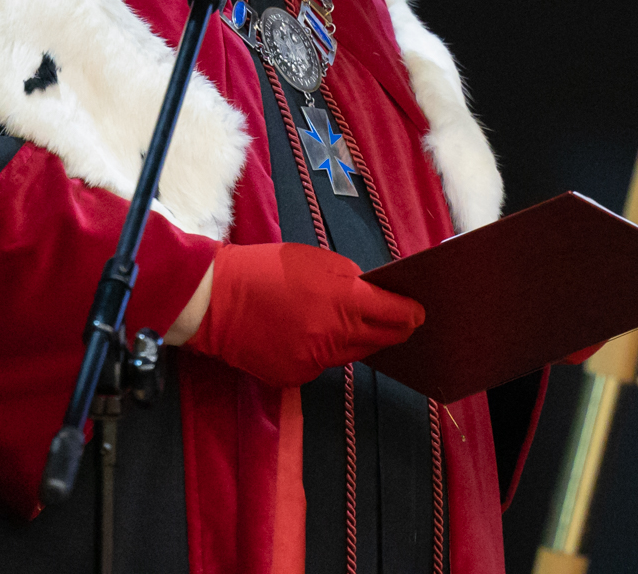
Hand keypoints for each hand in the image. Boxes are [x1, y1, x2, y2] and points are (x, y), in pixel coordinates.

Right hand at [189, 242, 424, 387]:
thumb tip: (374, 296)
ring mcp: (314, 361)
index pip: (394, 315)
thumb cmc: (267, 270)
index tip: (419, 313)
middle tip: (400, 322)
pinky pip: (322, 365)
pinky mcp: (296, 376)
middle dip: (392, 330)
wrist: (218, 300)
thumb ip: (351, 280)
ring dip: (357, 340)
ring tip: (351, 324)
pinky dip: (323, 351)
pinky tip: (309, 335)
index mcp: (343, 301)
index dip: (411, 314)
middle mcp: (334, 336)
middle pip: (380, 340)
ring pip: (352, 354)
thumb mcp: (317, 260)